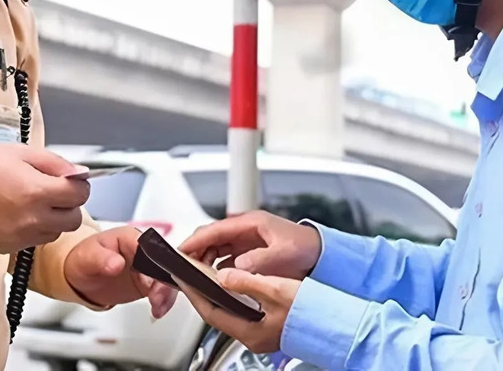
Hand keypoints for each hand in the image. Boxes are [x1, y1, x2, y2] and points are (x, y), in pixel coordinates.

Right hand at [0, 144, 88, 253]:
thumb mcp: (21, 152)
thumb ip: (56, 163)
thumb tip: (80, 174)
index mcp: (36, 191)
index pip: (80, 195)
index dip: (78, 185)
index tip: (70, 181)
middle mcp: (32, 218)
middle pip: (73, 219)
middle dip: (69, 204)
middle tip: (53, 192)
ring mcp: (21, 236)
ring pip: (56, 232)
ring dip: (53, 218)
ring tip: (32, 202)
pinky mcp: (9, 247)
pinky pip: (35, 240)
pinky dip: (34, 229)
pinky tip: (18, 213)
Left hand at [64, 227, 171, 312]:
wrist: (81, 277)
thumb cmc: (84, 259)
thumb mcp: (87, 257)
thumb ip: (101, 259)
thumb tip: (117, 263)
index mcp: (130, 237)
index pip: (150, 246)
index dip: (153, 262)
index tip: (148, 280)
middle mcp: (144, 251)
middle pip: (164, 262)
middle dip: (164, 280)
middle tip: (157, 297)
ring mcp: (148, 267)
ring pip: (168, 277)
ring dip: (166, 292)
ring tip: (157, 306)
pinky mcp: (149, 283)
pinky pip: (163, 290)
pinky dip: (164, 301)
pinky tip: (158, 310)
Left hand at [179, 269, 299, 354]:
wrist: (336, 323)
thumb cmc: (311, 311)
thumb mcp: (277, 290)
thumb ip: (247, 282)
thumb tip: (224, 276)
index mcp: (250, 332)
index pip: (210, 312)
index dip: (194, 293)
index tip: (183, 277)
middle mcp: (252, 337)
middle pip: (216, 312)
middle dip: (202, 292)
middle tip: (191, 273)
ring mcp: (260, 333)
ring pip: (229, 311)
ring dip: (217, 293)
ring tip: (207, 274)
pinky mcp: (268, 326)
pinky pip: (242, 311)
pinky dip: (233, 296)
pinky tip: (234, 284)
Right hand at [180, 211, 322, 278]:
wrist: (321, 254)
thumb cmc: (306, 247)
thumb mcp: (284, 254)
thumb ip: (261, 259)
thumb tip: (239, 266)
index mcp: (251, 223)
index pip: (214, 229)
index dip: (195, 240)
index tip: (181, 251)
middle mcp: (245, 229)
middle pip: (211, 237)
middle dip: (194, 250)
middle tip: (182, 267)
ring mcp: (246, 240)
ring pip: (215, 247)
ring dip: (204, 259)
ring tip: (195, 275)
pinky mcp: (249, 251)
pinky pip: (225, 256)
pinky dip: (215, 265)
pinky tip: (213, 278)